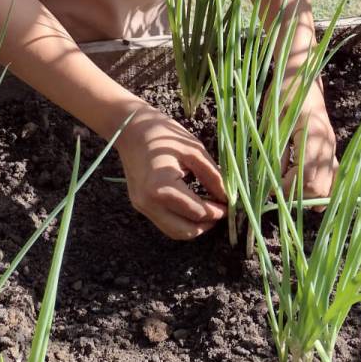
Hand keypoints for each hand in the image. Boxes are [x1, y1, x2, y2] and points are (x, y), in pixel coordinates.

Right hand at [117, 107, 226, 239]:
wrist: (129, 129)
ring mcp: (142, 206)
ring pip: (173, 231)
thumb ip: (212, 176)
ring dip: (194, 226)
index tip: (230, 205)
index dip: (217, 211)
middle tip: (222, 211)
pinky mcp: (140, 205)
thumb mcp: (193, 151)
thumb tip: (227, 196)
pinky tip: (194, 205)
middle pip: (184, 231)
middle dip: (206, 225)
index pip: (196, 211)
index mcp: (161, 187)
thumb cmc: (162, 135)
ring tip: (210, 210)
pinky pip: (165, 222)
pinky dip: (181, 220)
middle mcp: (148, 203)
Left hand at [282, 84, 336, 201]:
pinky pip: (335, 178)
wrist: (301, 77)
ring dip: (309, 194)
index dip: (286, 188)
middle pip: (319, 188)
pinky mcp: (331, 150)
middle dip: (296, 195)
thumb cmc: (283, 94)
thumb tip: (271, 180)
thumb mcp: (273, 120)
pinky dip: (323, 189)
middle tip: (277, 188)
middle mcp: (327, 145)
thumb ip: (275, 150)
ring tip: (290, 188)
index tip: (269, 187)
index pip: (305, 177)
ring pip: (329, 187)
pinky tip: (307, 191)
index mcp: (312, 135)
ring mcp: (332, 148)